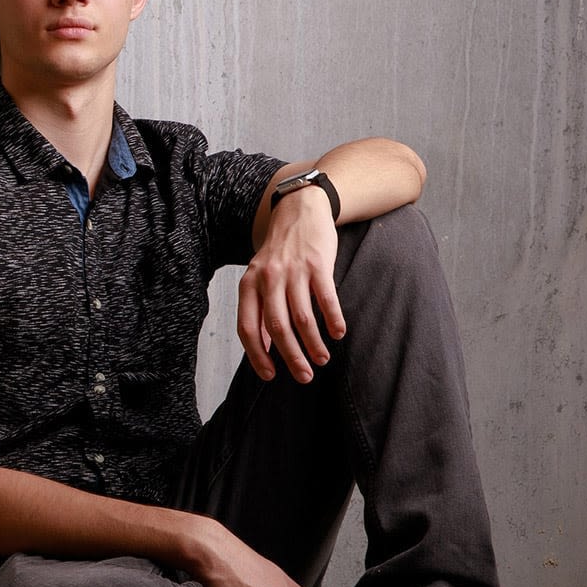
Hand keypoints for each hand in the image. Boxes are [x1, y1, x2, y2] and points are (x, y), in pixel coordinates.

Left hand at [237, 187, 344, 383]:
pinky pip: (325, 299)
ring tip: (322, 360)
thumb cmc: (280, 251)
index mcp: (249, 285)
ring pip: (301, 318)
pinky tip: (338, 334)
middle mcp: (268, 279)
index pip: (248, 328)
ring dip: (313, 344)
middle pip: (277, 328)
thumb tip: (264, 349)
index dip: (257, 355)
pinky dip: (332, 320)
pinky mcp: (318, 264)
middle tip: (304, 377)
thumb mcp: (260, 276)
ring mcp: (293, 271)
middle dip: (291, 357)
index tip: (270, 376)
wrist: (300, 210)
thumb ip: (261, 308)